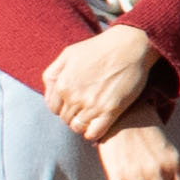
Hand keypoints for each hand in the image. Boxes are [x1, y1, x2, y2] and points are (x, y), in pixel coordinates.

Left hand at [40, 22, 169, 144]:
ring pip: (78, 127)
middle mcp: (74, 97)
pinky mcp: (110, 110)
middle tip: (88, 105)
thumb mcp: (68, 54)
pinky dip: (94, 132)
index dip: (64, 105)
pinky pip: (94, 133)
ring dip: (84, 123)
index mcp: (62, 84)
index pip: (54, 108)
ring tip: (94, 114)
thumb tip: (49, 93)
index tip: (76, 101)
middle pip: (66, 118)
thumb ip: (52, 74)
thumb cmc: (99, 48)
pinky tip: (100, 123)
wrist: (130, 46)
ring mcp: (92, 105)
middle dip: (74, 113)